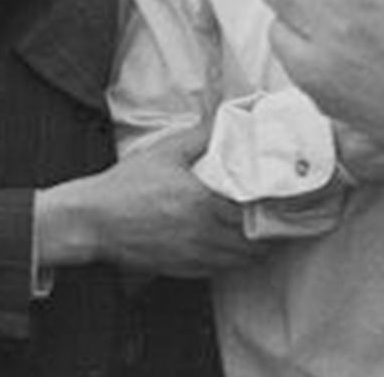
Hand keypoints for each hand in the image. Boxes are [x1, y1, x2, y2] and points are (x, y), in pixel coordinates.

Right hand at [39, 123, 267, 276]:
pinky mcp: (184, 268)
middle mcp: (204, 233)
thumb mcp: (167, 150)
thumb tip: (229, 114)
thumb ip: (202, 134)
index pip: (254, 211)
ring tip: (271, 230)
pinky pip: (222, 270)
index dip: (276, 207)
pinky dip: (238, 260)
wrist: (93, 221)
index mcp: (203, 203)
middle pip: (255, 240)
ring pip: (242, 260)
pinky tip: (242, 247)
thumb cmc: (128, 185)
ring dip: (260, 248)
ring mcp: (194, 255)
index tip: (290, 197)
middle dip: (275, 229)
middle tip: (288, 214)